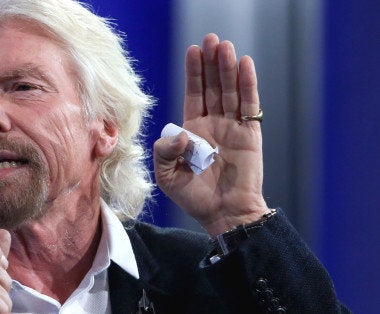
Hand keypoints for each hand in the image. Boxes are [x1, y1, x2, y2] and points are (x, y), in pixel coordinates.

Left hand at [153, 33, 270, 235]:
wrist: (224, 214)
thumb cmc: (193, 197)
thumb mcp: (166, 175)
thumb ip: (165, 151)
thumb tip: (184, 132)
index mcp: (193, 131)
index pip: (194, 94)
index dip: (194, 73)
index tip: (193, 50)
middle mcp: (213, 125)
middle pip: (213, 87)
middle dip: (211, 63)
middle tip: (210, 38)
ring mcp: (233, 128)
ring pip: (230, 91)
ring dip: (227, 68)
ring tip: (224, 45)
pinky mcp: (250, 135)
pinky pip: (249, 105)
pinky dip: (248, 84)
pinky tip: (244, 64)